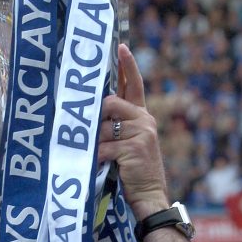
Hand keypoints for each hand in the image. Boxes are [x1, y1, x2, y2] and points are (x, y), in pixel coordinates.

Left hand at [99, 45, 168, 221]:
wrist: (150, 194)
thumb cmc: (134, 170)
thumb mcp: (129, 142)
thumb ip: (117, 125)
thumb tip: (92, 113)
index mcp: (143, 116)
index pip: (135, 85)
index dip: (128, 66)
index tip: (121, 47)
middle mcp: (145, 120)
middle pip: (110, 103)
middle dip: (97, 120)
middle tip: (96, 137)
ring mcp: (141, 133)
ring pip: (103, 128)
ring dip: (97, 145)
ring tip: (106, 159)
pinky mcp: (133, 148)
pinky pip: (103, 147)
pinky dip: (97, 158)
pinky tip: (103, 165)